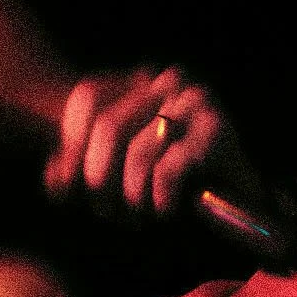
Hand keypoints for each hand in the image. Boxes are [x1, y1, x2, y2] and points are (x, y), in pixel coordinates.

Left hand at [44, 65, 263, 218]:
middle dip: (100, 180)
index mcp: (142, 81)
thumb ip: (79, 169)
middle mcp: (170, 83)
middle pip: (108, 126)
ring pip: (138, 153)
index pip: (88, 99)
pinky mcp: (217, 132)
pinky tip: (164, 209)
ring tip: (139, 215)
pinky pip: (168, 168)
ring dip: (132, 197)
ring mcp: (196, 104)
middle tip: (107, 211)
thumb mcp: (116, 175)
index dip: (72, 146)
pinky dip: (159, 198)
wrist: (241, 203)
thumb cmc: (171, 186)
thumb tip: (55, 177)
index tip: (74, 187)